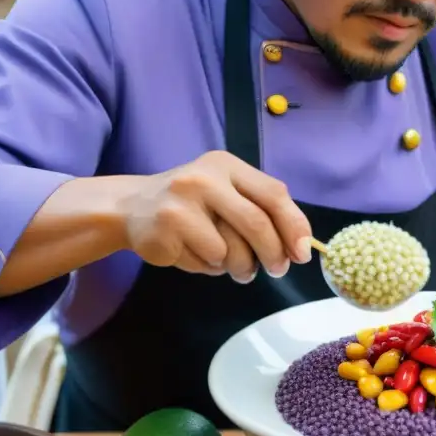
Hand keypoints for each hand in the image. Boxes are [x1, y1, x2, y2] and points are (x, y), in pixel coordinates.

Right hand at [122, 151, 312, 281]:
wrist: (132, 207)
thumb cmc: (192, 204)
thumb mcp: (226, 193)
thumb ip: (260, 211)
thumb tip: (300, 246)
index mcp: (227, 166)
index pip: (273, 194)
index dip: (294, 225)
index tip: (303, 252)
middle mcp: (205, 178)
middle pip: (256, 223)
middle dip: (273, 253)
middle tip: (277, 270)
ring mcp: (183, 202)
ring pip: (231, 250)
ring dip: (238, 266)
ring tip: (229, 263)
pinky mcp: (167, 229)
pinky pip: (206, 261)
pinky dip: (210, 267)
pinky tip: (195, 253)